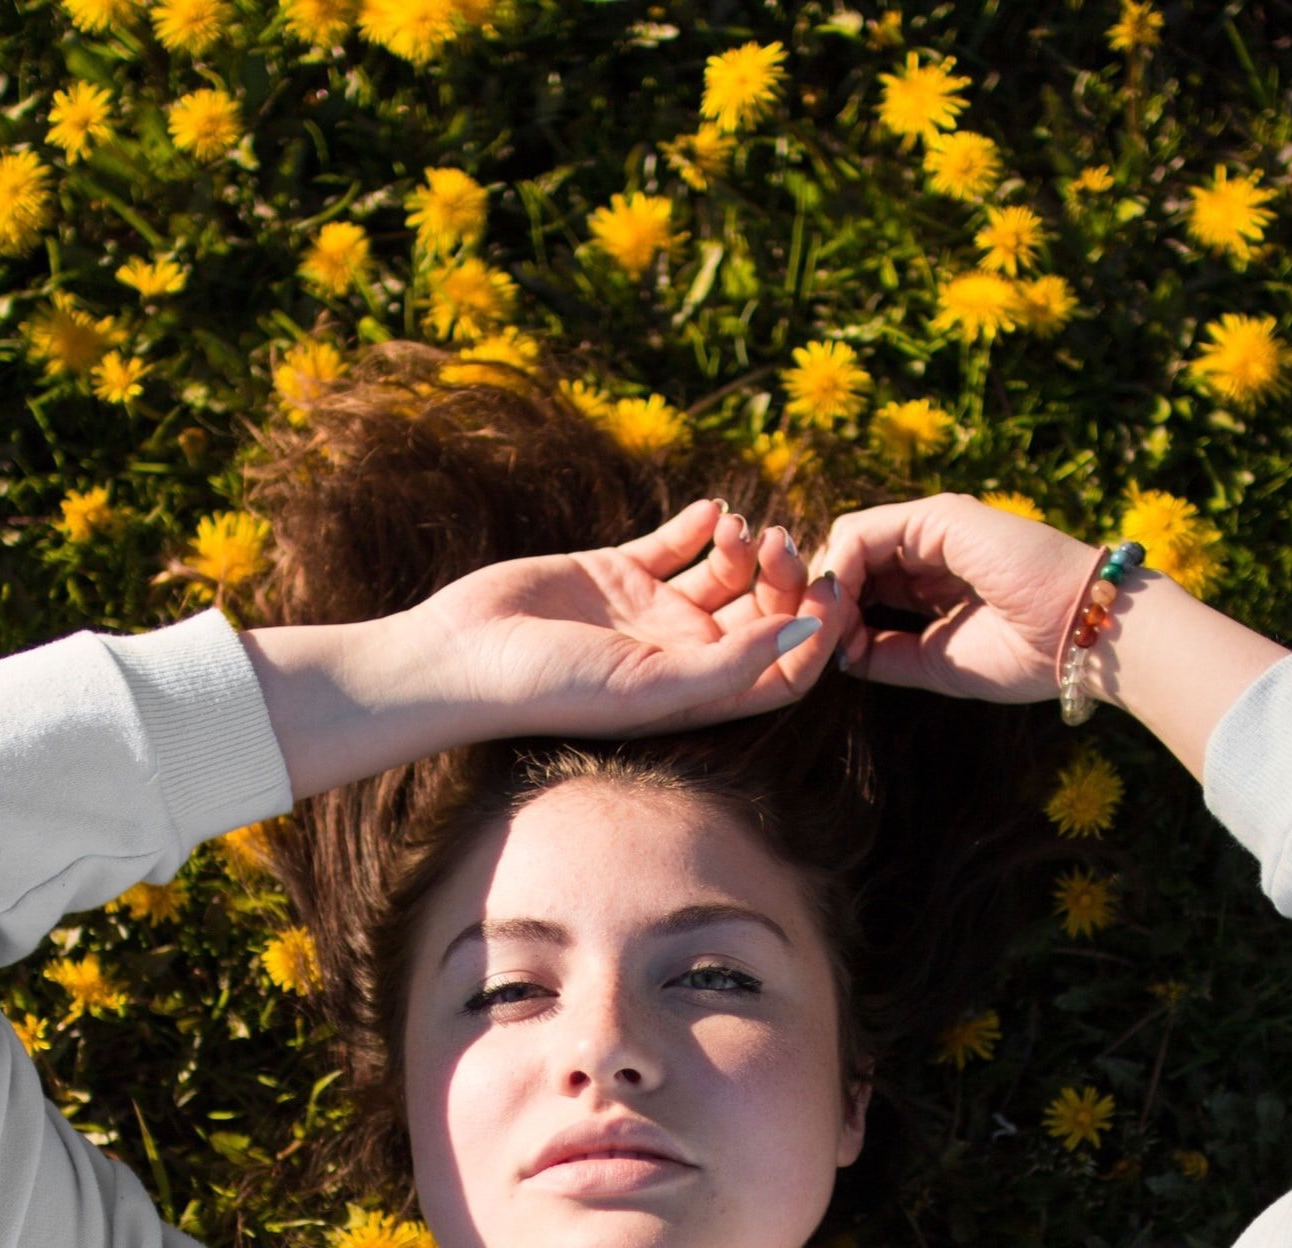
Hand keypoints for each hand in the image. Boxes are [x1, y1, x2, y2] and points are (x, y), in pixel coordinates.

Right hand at [411, 499, 843, 740]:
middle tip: (780, 541)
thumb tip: (809, 634)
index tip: (828, 588)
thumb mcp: (651, 685)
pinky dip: (700, 523)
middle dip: (784, 577)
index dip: (816, 633)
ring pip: (726, 573)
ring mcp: (650, 611)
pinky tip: (709, 510)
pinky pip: (676, 542)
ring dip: (744, 546)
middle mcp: (682, 654)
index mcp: (699, 693)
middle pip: (763, 613)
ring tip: (735, 526)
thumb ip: (732, 662)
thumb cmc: (553, 690)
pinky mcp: (616, 571)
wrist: (462, 656)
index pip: (784, 670)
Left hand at [803, 492, 1107, 703]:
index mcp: (935, 574)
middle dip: (820, 600)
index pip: (863, 582)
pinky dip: (838, 572)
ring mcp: (932, 524)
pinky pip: (860, 534)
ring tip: (820, 631)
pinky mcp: (935, 516)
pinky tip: (840, 611)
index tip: (823, 656)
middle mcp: (930, 542)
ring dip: (823, 589)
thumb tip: (836, 652)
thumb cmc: (1027, 654)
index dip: (836, 616)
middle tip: (805, 641)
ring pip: (847, 544)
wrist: (1083, 635)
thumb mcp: (936, 660)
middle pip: (848, 559)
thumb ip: (886, 651)